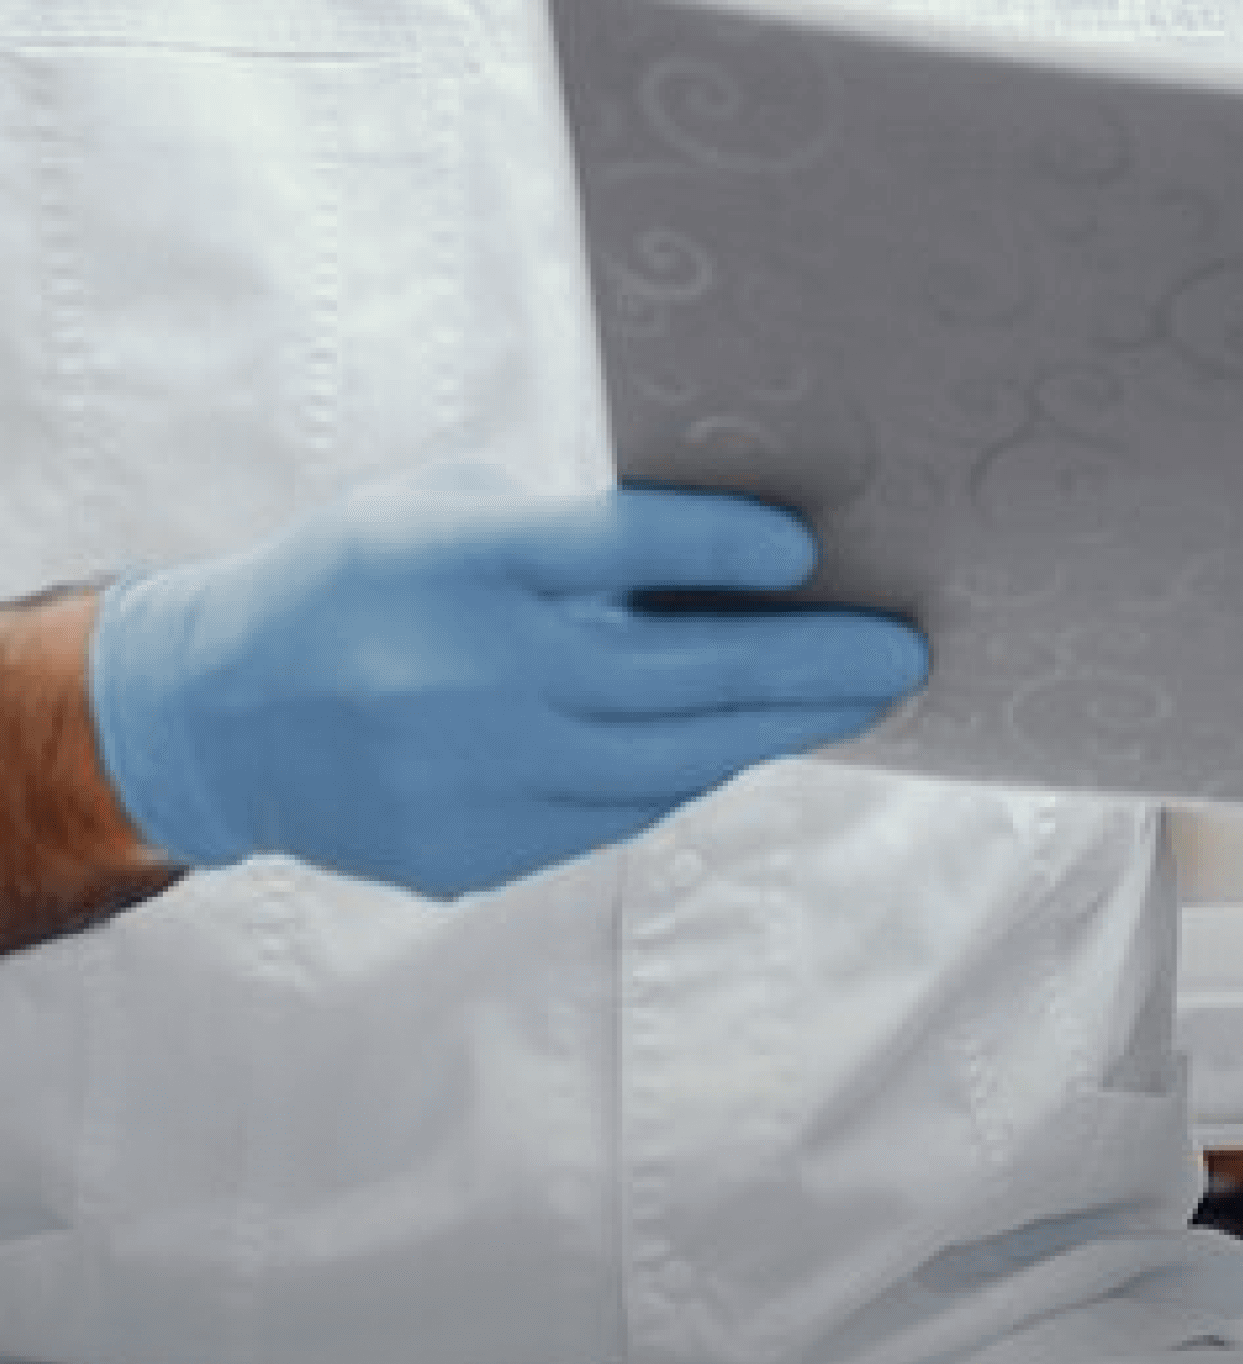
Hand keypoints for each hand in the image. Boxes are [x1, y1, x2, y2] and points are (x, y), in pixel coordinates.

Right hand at [87, 469, 928, 895]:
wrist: (216, 715)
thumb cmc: (365, 578)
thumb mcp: (442, 512)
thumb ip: (567, 528)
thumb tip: (732, 545)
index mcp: (454, 564)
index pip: (610, 548)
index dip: (715, 548)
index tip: (809, 548)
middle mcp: (466, 676)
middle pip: (673, 674)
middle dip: (807, 665)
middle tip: (905, 651)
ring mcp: (469, 776)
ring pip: (666, 761)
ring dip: (777, 729)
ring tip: (862, 698)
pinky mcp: (470, 851)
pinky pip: (618, 813)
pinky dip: (696, 774)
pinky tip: (754, 740)